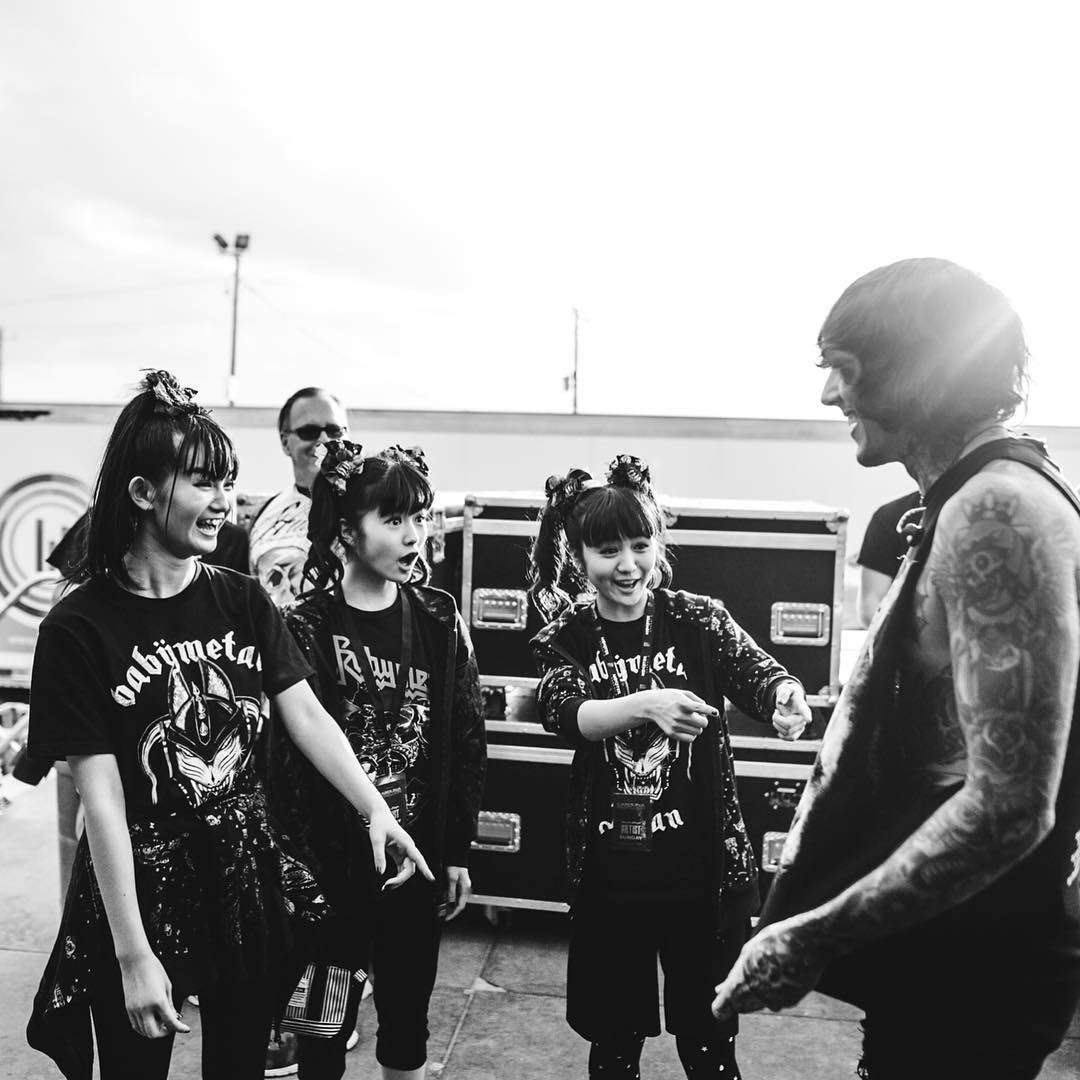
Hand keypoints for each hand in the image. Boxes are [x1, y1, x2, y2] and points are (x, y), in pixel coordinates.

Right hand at [118, 951, 189, 1039]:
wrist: (136, 962)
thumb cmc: (153, 969)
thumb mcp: (167, 986)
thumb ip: (170, 1004)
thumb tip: (173, 1016)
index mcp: (159, 1001)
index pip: (171, 1022)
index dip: (180, 1028)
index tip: (185, 1029)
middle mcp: (145, 1009)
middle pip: (154, 1034)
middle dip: (164, 1033)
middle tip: (170, 1026)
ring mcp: (135, 1010)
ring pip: (143, 1032)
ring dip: (154, 1031)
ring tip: (161, 1021)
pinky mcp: (128, 1009)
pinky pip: (136, 1026)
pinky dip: (144, 1028)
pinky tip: (151, 1021)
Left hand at [369, 808, 434, 888]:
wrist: (380, 816)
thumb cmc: (379, 825)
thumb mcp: (376, 839)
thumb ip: (378, 856)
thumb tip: (380, 873)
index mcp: (406, 842)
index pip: (418, 858)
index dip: (425, 869)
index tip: (431, 878)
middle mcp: (408, 848)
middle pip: (410, 869)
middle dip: (400, 879)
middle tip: (386, 886)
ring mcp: (405, 852)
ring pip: (407, 871)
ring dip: (398, 880)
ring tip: (386, 887)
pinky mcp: (400, 855)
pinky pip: (402, 869)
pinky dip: (397, 877)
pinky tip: (389, 883)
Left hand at [442, 866, 471, 920]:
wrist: (455, 855)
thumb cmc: (454, 865)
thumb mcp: (451, 879)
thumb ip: (451, 892)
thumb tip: (449, 903)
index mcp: (465, 889)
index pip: (460, 906)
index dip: (453, 913)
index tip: (447, 918)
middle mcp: (464, 889)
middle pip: (458, 904)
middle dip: (450, 910)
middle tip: (442, 915)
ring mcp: (461, 886)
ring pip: (455, 900)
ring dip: (448, 905)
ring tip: (440, 909)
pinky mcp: (457, 884)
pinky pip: (453, 894)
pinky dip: (447, 898)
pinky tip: (441, 899)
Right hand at [639, 688, 716, 741]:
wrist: (651, 705)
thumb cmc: (667, 697)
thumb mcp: (682, 692)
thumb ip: (696, 699)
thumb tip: (706, 708)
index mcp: (682, 703)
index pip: (700, 708)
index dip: (709, 710)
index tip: (715, 712)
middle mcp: (679, 715)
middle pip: (703, 723)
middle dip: (703, 720)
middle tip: (698, 717)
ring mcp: (675, 725)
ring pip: (698, 732)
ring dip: (697, 727)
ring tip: (690, 722)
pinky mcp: (672, 733)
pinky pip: (690, 739)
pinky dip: (692, 735)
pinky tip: (687, 728)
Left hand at [711, 917, 828, 1020]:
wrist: (805, 943)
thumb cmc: (775, 942)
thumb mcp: (748, 951)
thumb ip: (738, 971)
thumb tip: (726, 985)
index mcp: (742, 983)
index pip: (723, 1007)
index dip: (720, 1007)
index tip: (719, 1007)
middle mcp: (758, 997)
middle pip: (743, 1004)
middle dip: (740, 995)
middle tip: (741, 980)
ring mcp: (776, 1000)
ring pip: (763, 1000)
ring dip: (762, 990)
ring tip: (768, 967)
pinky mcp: (792, 1000)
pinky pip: (779, 997)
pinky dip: (777, 989)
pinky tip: (781, 972)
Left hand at [771, 681, 810, 740]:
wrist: (789, 701)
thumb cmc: (788, 694)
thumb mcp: (785, 689)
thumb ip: (784, 693)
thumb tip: (781, 701)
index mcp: (802, 706)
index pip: (805, 711)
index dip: (806, 715)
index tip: (808, 719)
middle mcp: (804, 718)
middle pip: (788, 724)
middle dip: (776, 718)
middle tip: (776, 711)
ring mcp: (801, 727)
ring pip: (786, 733)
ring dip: (777, 725)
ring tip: (778, 716)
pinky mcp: (797, 733)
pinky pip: (790, 739)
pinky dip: (782, 735)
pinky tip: (779, 727)